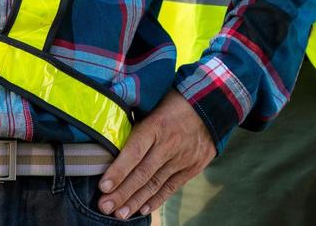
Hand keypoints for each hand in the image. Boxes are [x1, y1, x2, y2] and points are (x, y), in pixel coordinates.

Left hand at [98, 90, 215, 219]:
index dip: (118, 171)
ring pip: (155, 183)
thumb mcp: (153, 101)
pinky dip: (157, 199)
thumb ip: (133, 117)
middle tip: (105, 207)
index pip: (134, 151)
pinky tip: (143, 209)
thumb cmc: (174, 101)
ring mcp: (183, 158)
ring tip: (120, 214)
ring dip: (136, 201)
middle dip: (122, 193)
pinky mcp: (192, 167)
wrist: (211, 105)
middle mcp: (169, 144)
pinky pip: (172, 186)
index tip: (104, 186)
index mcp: (156, 125)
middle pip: (143, 173)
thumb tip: (107, 128)